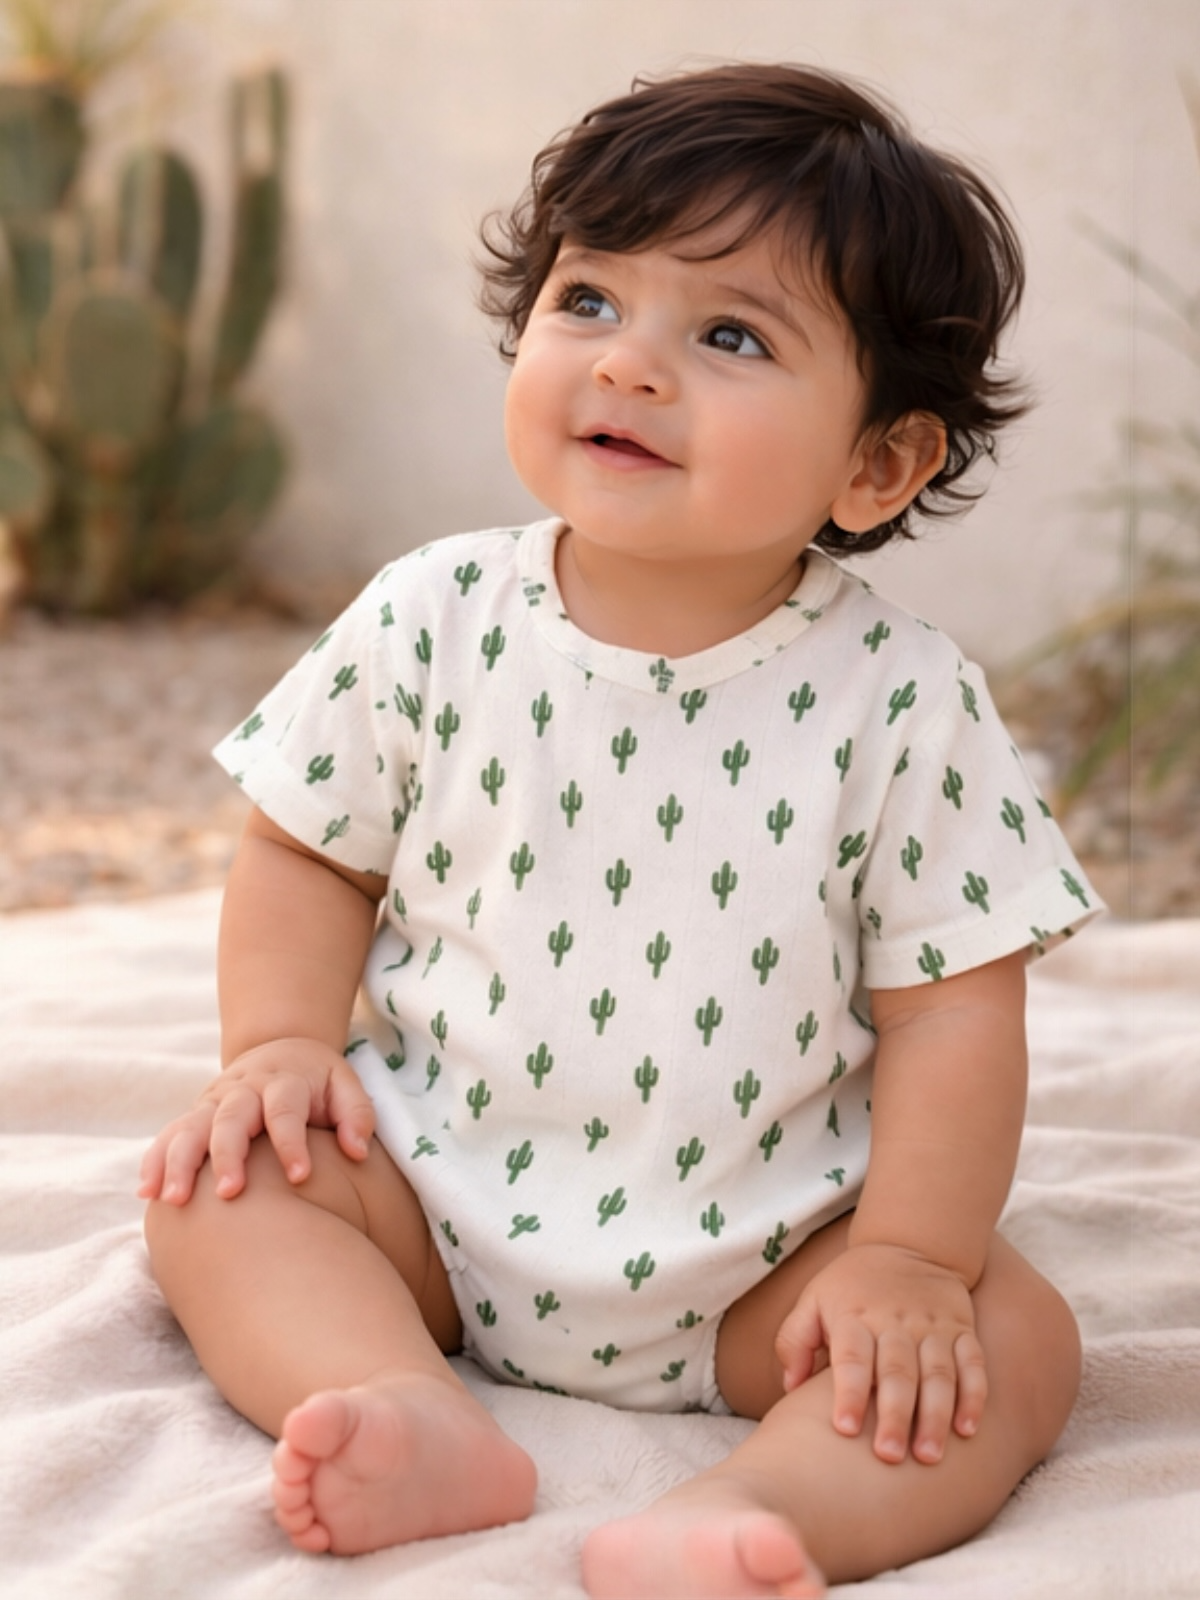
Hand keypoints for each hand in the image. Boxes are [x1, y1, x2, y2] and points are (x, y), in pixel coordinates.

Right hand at [138, 1037, 374, 1205]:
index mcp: (283, 1081)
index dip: (291, 1142)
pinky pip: (170, 1136)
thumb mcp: (345, 1085)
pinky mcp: (195, 1116)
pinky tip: (147, 1192)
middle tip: (229, 1193)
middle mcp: (244, 1090)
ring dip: (179, 1162)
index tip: (300, 1176)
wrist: (279, 1049)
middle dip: (227, 1154)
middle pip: (231, 1118)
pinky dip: (156, 1160)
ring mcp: (214, 1103)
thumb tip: (357, 1151)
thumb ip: (357, 1114)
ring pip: (190, 1127)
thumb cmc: (318, 1081)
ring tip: (173, 1199)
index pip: (285, 1110)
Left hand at [774, 1243, 986, 1464]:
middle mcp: (895, 1323)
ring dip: (935, 1415)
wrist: (908, 1244)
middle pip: (897, 1372)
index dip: (848, 1393)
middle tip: (889, 1456)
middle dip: (894, 1415)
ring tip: (928, 1456)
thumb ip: (795, 1340)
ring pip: (938, 1373)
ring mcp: (933, 1326)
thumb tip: (788, 1387)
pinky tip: (967, 1429)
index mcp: (855, 1316)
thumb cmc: (852, 1285)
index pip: (852, 1358)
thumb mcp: (813, 1299)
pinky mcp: (961, 1329)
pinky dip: (973, 1395)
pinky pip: (972, 1363)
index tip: (844, 1429)